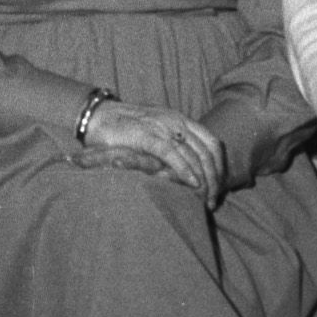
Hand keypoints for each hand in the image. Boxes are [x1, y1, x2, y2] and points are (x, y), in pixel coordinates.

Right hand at [83, 102, 227, 202]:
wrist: (97, 116)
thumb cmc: (125, 129)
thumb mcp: (156, 133)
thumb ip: (173, 147)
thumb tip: (191, 171)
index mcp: (180, 119)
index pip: (212, 143)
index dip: (219, 167)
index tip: (218, 187)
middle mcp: (175, 121)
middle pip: (207, 152)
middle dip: (214, 179)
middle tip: (212, 200)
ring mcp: (161, 127)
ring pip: (194, 155)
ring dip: (203, 180)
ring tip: (203, 198)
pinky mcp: (146, 135)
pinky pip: (172, 154)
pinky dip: (185, 170)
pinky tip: (191, 184)